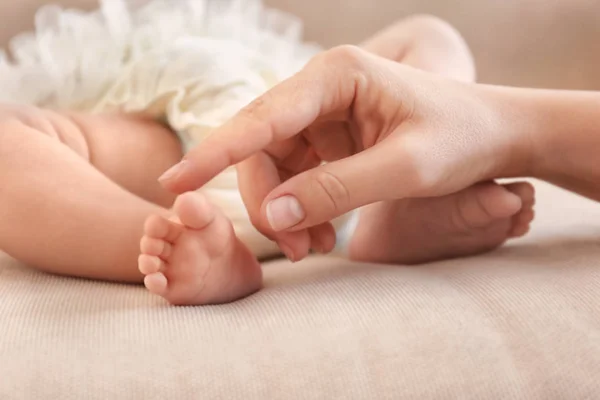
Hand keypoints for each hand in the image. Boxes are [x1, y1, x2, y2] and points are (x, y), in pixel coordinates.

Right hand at [159, 45, 530, 259]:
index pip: (263, 117)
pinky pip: (296, 176)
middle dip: (269, 201)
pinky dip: (301, 209)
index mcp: (337, 76)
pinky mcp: (330, 139)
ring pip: (275, 166)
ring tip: (314, 247)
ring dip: (285, 211)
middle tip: (295, 249)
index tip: (175, 182)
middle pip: (262, 147)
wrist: (495, 136)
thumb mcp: (406, 168)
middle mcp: (322, 89)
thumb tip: (276, 215)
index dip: (216, 152)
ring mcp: (323, 114)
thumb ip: (338, 190)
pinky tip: (320, 235)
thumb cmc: (462, 138)